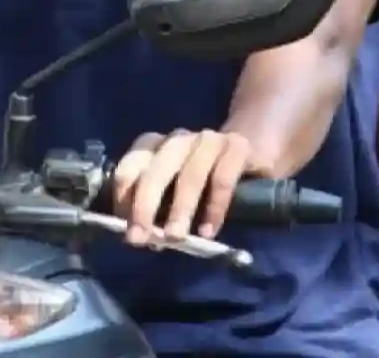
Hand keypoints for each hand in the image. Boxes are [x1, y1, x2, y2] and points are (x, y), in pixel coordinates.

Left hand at [112, 129, 254, 244]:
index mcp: (158, 146)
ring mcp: (209, 140)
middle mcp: (179, 139)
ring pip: (190, 174)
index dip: (125, 197)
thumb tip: (147, 239)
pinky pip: (223, 179)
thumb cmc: (207, 178)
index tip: (126, 228)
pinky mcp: (238, 148)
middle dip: (144, 206)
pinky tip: (208, 231)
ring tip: (174, 238)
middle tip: (140, 239)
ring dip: (179, 208)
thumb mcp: (178, 190)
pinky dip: (214, 208)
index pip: (131, 165)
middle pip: (156, 169)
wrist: (254, 148)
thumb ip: (161, 208)